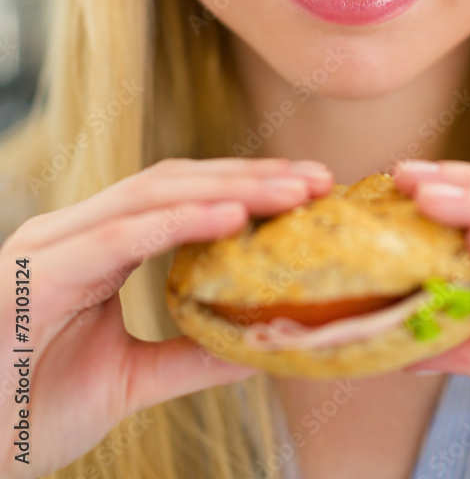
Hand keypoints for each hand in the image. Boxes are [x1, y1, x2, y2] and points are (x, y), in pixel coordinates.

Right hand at [0, 156, 332, 478]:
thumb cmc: (25, 414)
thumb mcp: (127, 381)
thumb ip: (188, 357)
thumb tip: (261, 345)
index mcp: (93, 245)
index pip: (180, 195)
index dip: (245, 186)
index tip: (308, 191)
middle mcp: (73, 231)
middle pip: (175, 182)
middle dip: (251, 177)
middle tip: (317, 180)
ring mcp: (52, 244)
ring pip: (154, 195)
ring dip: (229, 189)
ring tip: (291, 193)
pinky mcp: (37, 272)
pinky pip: (119, 237)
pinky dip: (180, 222)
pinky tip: (232, 220)